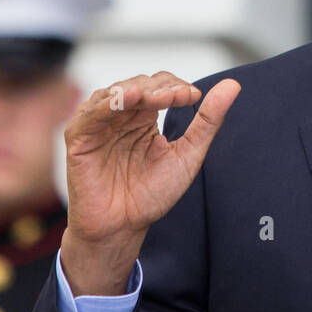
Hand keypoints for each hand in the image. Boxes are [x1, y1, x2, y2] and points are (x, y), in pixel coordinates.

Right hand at [59, 72, 240, 295]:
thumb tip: (233, 86)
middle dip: (160, 88)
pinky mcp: (78, 137)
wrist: (124, 227)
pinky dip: (108, 104)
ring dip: (138, 91)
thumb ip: (208, 120)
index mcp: (144, 117)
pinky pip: (91, 113)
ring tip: (158, 96)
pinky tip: (127, 100)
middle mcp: (120, 116)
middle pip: (139, 85)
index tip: (194, 97)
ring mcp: (98, 124)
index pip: (159, 86)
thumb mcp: (188, 154)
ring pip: (115, 93)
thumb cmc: (151, 194)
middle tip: (179, 96)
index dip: (175, 87)